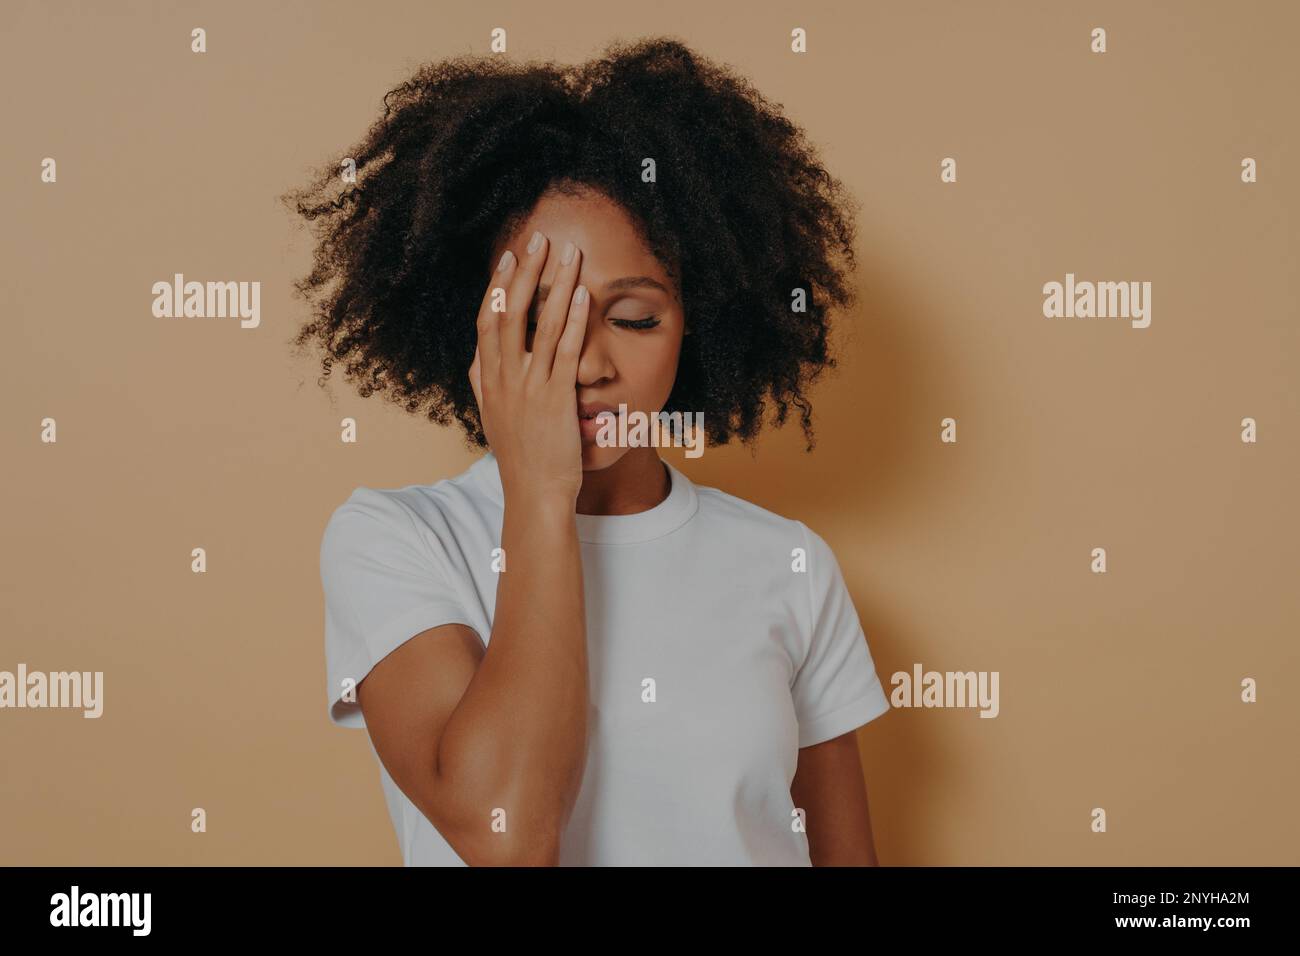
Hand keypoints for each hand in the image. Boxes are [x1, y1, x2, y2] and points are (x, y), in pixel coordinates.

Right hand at [468, 231, 589, 504]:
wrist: (534, 495)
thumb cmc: (521, 460)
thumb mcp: (493, 418)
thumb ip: (484, 385)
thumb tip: (477, 359)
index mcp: (487, 381)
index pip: (487, 322)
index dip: (497, 287)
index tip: (508, 258)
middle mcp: (503, 379)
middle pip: (508, 312)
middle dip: (524, 272)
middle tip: (537, 238)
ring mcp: (528, 387)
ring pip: (538, 324)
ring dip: (554, 283)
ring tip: (567, 253)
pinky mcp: (555, 399)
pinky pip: (564, 350)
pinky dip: (571, 319)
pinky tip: (582, 294)